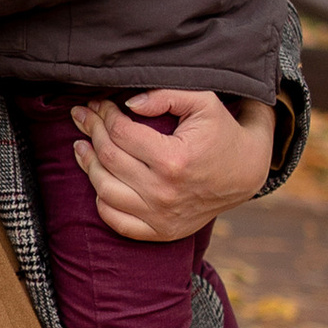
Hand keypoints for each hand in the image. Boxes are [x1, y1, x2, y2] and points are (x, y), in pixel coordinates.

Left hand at [68, 88, 272, 242]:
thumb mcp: (203, 103)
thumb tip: (127, 104)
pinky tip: (99, 180)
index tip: (98, 103)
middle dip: (91, 131)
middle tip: (82, 116)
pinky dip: (101, 200)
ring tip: (81, 146)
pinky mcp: (161, 232)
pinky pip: (117, 221)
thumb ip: (165, 96)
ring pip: (104, 190)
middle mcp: (164, 192)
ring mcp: (160, 216)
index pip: (120, 133)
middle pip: (108, 158)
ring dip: (87, 164)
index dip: (103, 114)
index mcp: (174, 160)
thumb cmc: (222, 132)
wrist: (246, 173)